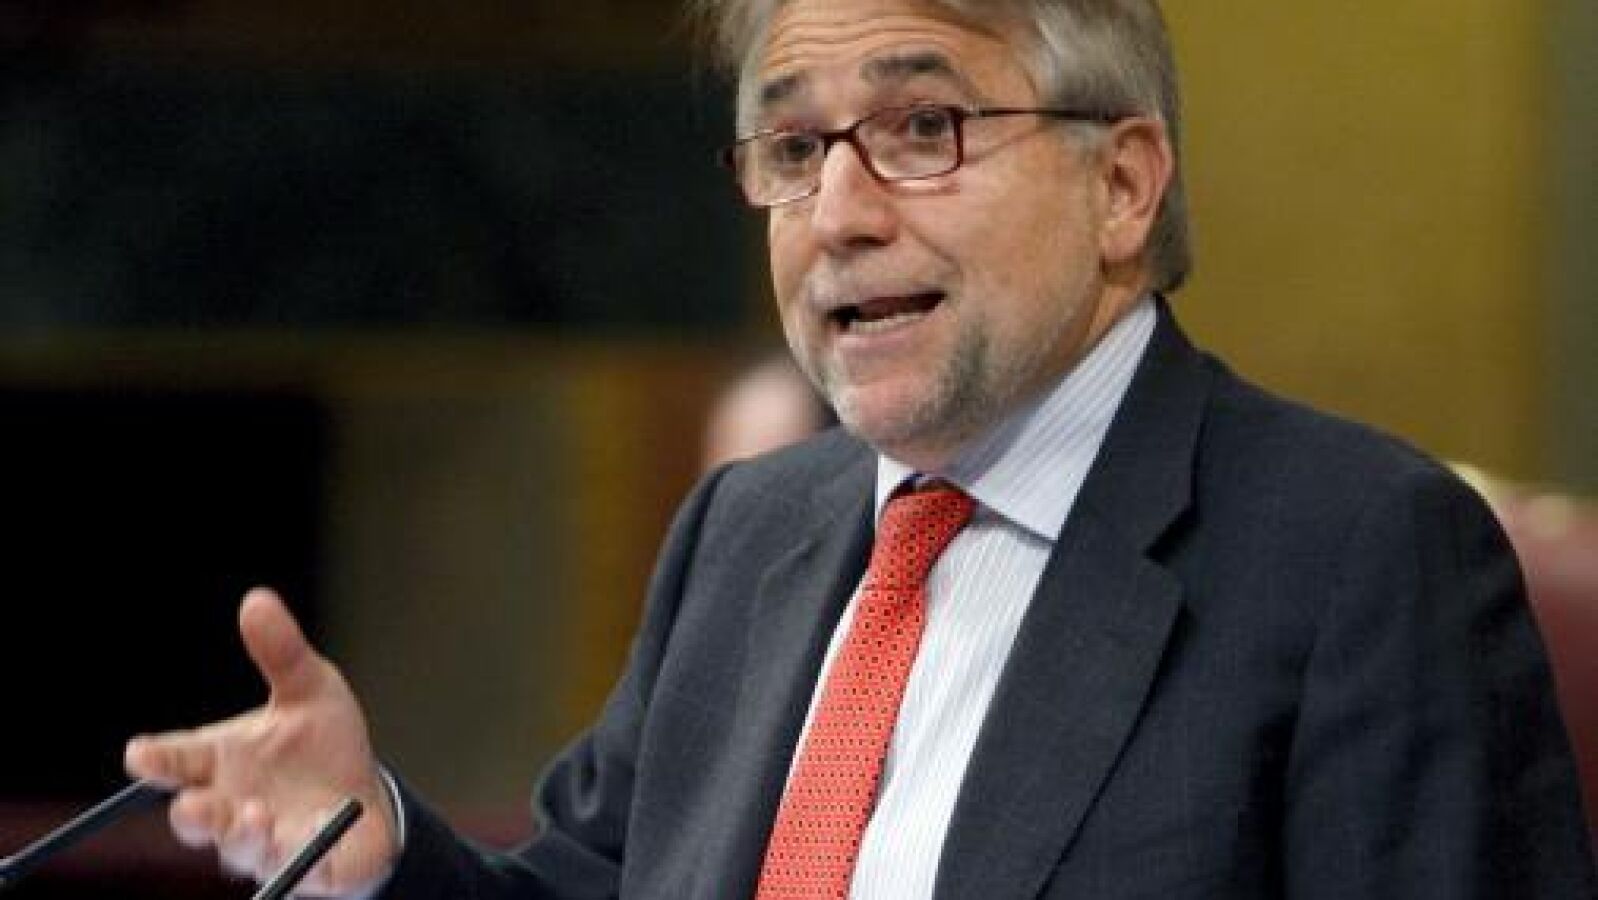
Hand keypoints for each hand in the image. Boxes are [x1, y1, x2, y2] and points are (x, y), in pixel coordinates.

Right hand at [125, 587, 399, 896]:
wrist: (366, 801)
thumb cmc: (323, 746)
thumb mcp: (312, 689)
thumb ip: (282, 651)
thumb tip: (256, 598)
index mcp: (220, 761)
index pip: (177, 760)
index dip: (156, 758)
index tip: (140, 754)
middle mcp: (231, 805)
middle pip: (197, 814)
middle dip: (194, 811)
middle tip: (193, 803)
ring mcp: (261, 842)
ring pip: (238, 847)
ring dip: (242, 832)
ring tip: (256, 813)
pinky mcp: (302, 868)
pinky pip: (292, 866)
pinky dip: (295, 853)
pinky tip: (303, 836)